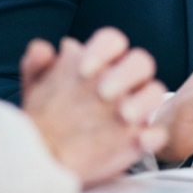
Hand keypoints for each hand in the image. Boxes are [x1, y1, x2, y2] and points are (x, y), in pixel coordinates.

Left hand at [21, 28, 167, 187]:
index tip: (83, 69)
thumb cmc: (46, 111)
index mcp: (100, 62)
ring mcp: (133, 109)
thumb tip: (43, 48)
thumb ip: (36, 63)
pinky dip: (153, 135)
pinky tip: (140, 140)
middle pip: (140, 62)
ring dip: (143, 101)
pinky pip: (157, 133)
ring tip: (123, 116)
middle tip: (103, 92)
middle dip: (126, 73)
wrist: (45, 151)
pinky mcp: (138, 139)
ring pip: (154, 92)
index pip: (113, 41)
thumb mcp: (35, 86)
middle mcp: (122, 81)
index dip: (103, 49)